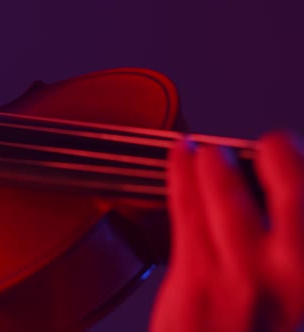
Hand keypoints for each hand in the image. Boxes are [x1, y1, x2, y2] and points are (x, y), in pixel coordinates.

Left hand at [150, 131, 303, 331]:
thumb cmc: (252, 329)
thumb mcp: (291, 293)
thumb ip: (289, 247)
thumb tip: (283, 197)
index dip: (303, 172)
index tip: (294, 154)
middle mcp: (290, 275)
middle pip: (295, 198)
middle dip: (284, 160)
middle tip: (274, 144)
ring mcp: (242, 275)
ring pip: (229, 199)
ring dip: (217, 166)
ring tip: (211, 151)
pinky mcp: (197, 274)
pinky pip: (188, 210)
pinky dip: (183, 175)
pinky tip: (182, 154)